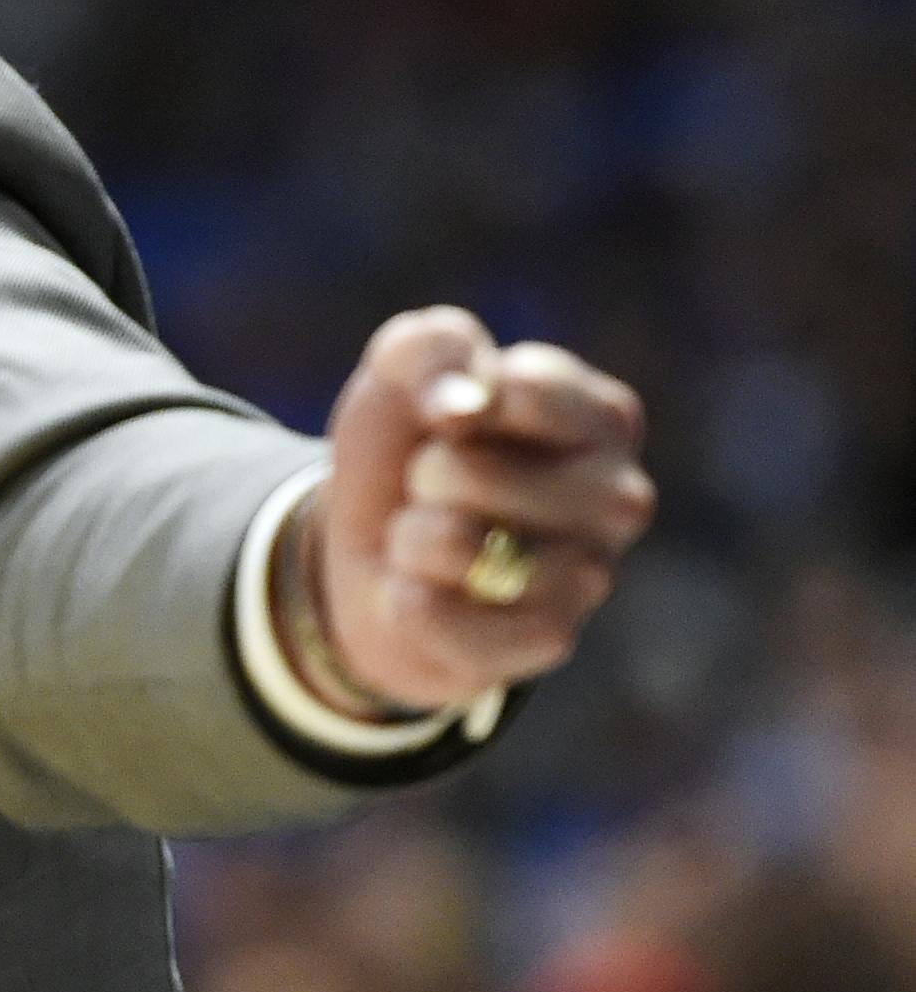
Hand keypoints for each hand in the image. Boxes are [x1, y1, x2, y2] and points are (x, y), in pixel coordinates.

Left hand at [301, 307, 654, 713]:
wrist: (372, 550)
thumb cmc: (409, 445)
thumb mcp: (403, 368)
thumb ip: (436, 348)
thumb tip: (467, 403)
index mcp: (602, 418)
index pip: (521, 389)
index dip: (447, 397)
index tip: (443, 412)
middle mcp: (620, 498)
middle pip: (473, 472)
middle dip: (422, 473)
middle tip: (433, 483)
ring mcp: (591, 576)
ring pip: (456, 547)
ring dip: (410, 538)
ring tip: (429, 540)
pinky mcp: (547, 642)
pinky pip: (441, 616)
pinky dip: (404, 600)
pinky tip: (423, 594)